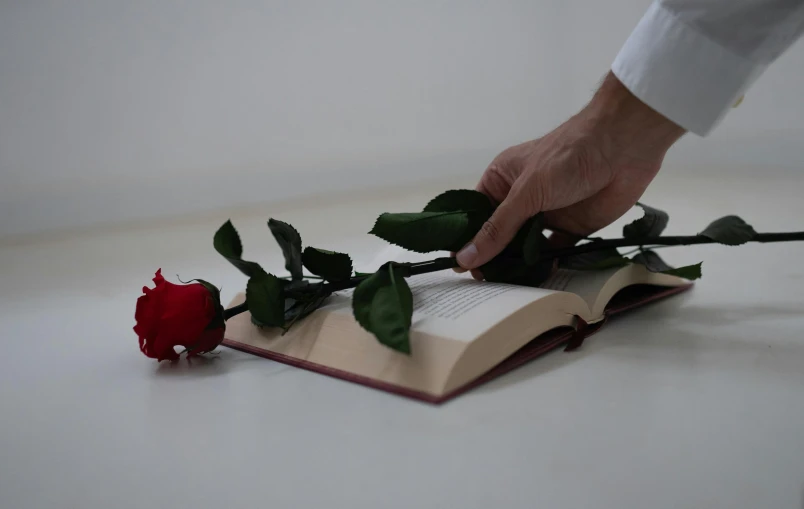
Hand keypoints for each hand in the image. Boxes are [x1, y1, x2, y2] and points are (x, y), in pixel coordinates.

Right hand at [456, 72, 685, 278]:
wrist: (624, 147)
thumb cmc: (569, 155)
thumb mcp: (526, 193)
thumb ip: (498, 229)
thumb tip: (465, 257)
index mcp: (501, 180)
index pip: (475, 215)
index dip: (466, 240)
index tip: (458, 267)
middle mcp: (520, 198)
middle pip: (498, 235)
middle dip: (491, 257)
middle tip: (484, 284)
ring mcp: (545, 214)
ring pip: (524, 247)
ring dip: (517, 264)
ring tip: (506, 287)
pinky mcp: (570, 227)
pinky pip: (552, 252)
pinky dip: (545, 265)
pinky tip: (537, 279)